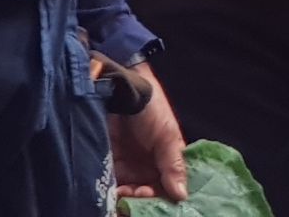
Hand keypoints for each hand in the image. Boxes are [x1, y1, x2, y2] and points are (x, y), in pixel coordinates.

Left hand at [108, 67, 188, 202]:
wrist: (119, 88)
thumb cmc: (150, 107)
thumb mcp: (167, 135)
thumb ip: (173, 165)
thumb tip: (182, 196)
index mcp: (167, 160)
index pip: (167, 187)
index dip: (160, 195)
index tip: (148, 193)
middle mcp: (148, 167)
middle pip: (147, 194)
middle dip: (140, 200)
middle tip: (131, 194)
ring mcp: (126, 167)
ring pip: (127, 193)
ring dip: (123, 198)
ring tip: (117, 193)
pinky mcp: (106, 165)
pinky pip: (108, 185)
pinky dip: (108, 193)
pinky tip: (107, 193)